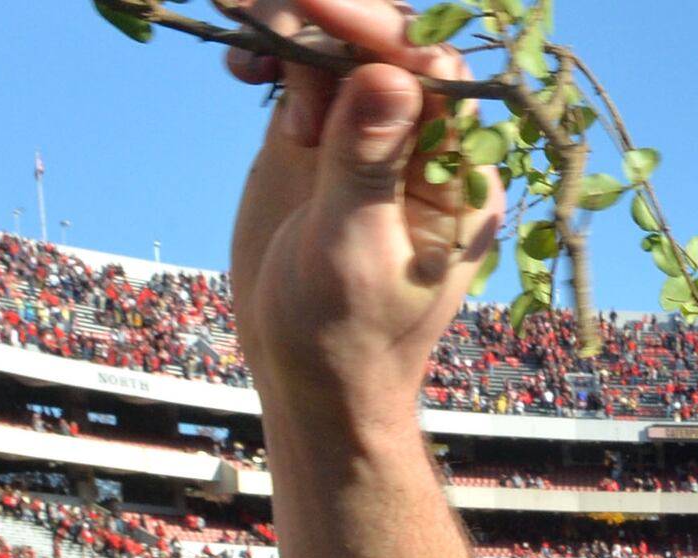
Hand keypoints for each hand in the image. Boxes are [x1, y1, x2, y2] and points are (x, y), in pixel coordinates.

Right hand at [223, 0, 504, 432]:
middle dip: (328, 17)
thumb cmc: (345, 336)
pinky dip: (271, 49)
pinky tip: (240, 64)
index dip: (375, 29)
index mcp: (458, 174)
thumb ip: (366, 164)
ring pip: (341, 47)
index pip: (430, 72)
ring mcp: (369, 135)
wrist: (313, 380)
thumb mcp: (351, 253)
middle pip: (386, 43)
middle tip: (261, 14)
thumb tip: (388, 77)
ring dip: (292, 29)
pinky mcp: (319, 137)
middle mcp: (423, 143)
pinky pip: (302, 68)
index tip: (312, 5)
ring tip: (245, 51)